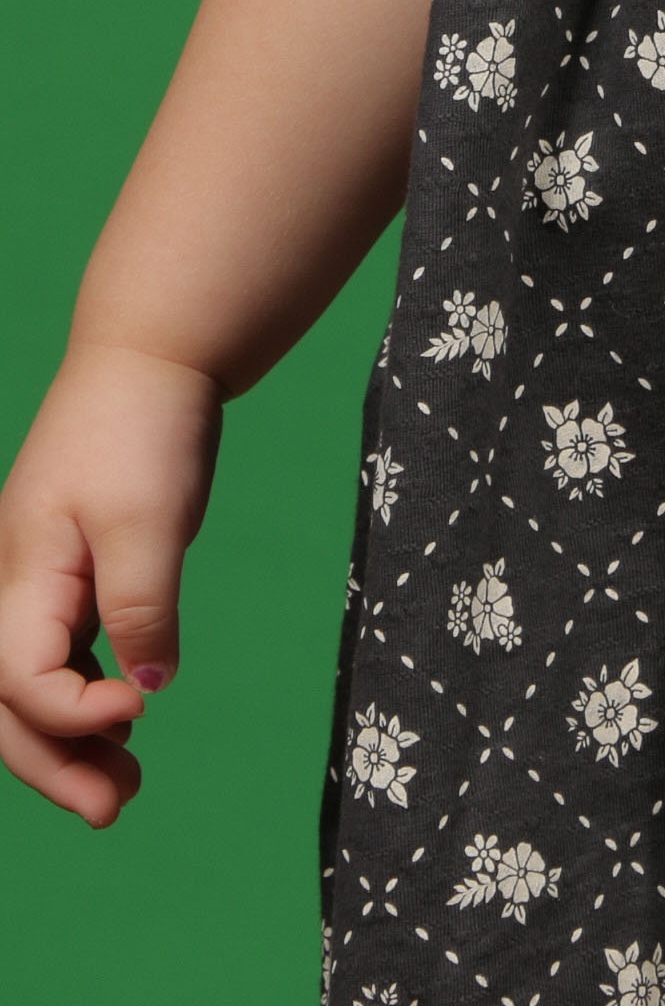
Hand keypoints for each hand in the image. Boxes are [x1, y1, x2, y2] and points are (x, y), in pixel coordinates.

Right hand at [0, 342, 221, 823]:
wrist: (150, 353)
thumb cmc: (141, 424)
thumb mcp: (149, 517)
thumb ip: (142, 607)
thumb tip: (144, 693)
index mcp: (19, 573)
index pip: (21, 681)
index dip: (73, 713)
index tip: (139, 711)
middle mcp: (14, 584)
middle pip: (9, 703)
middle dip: (54, 764)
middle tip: (113, 811)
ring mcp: (37, 580)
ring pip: (32, 685)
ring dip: (69, 741)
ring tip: (124, 790)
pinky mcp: (70, 572)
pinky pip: (59, 653)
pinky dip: (84, 695)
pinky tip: (122, 721)